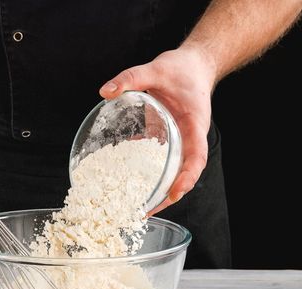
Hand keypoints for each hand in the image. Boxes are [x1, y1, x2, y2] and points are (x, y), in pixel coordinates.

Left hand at [99, 46, 216, 215]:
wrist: (194, 65)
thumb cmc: (182, 69)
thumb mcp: (156, 68)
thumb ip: (131, 78)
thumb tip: (105, 91)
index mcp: (194, 124)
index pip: (196, 156)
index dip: (187, 176)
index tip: (175, 191)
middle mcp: (190, 137)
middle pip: (185, 172)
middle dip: (170, 194)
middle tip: (148, 211)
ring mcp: (181, 140)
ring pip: (174, 170)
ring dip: (161, 189)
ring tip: (140, 208)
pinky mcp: (170, 139)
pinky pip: (162, 160)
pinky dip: (151, 173)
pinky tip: (132, 183)